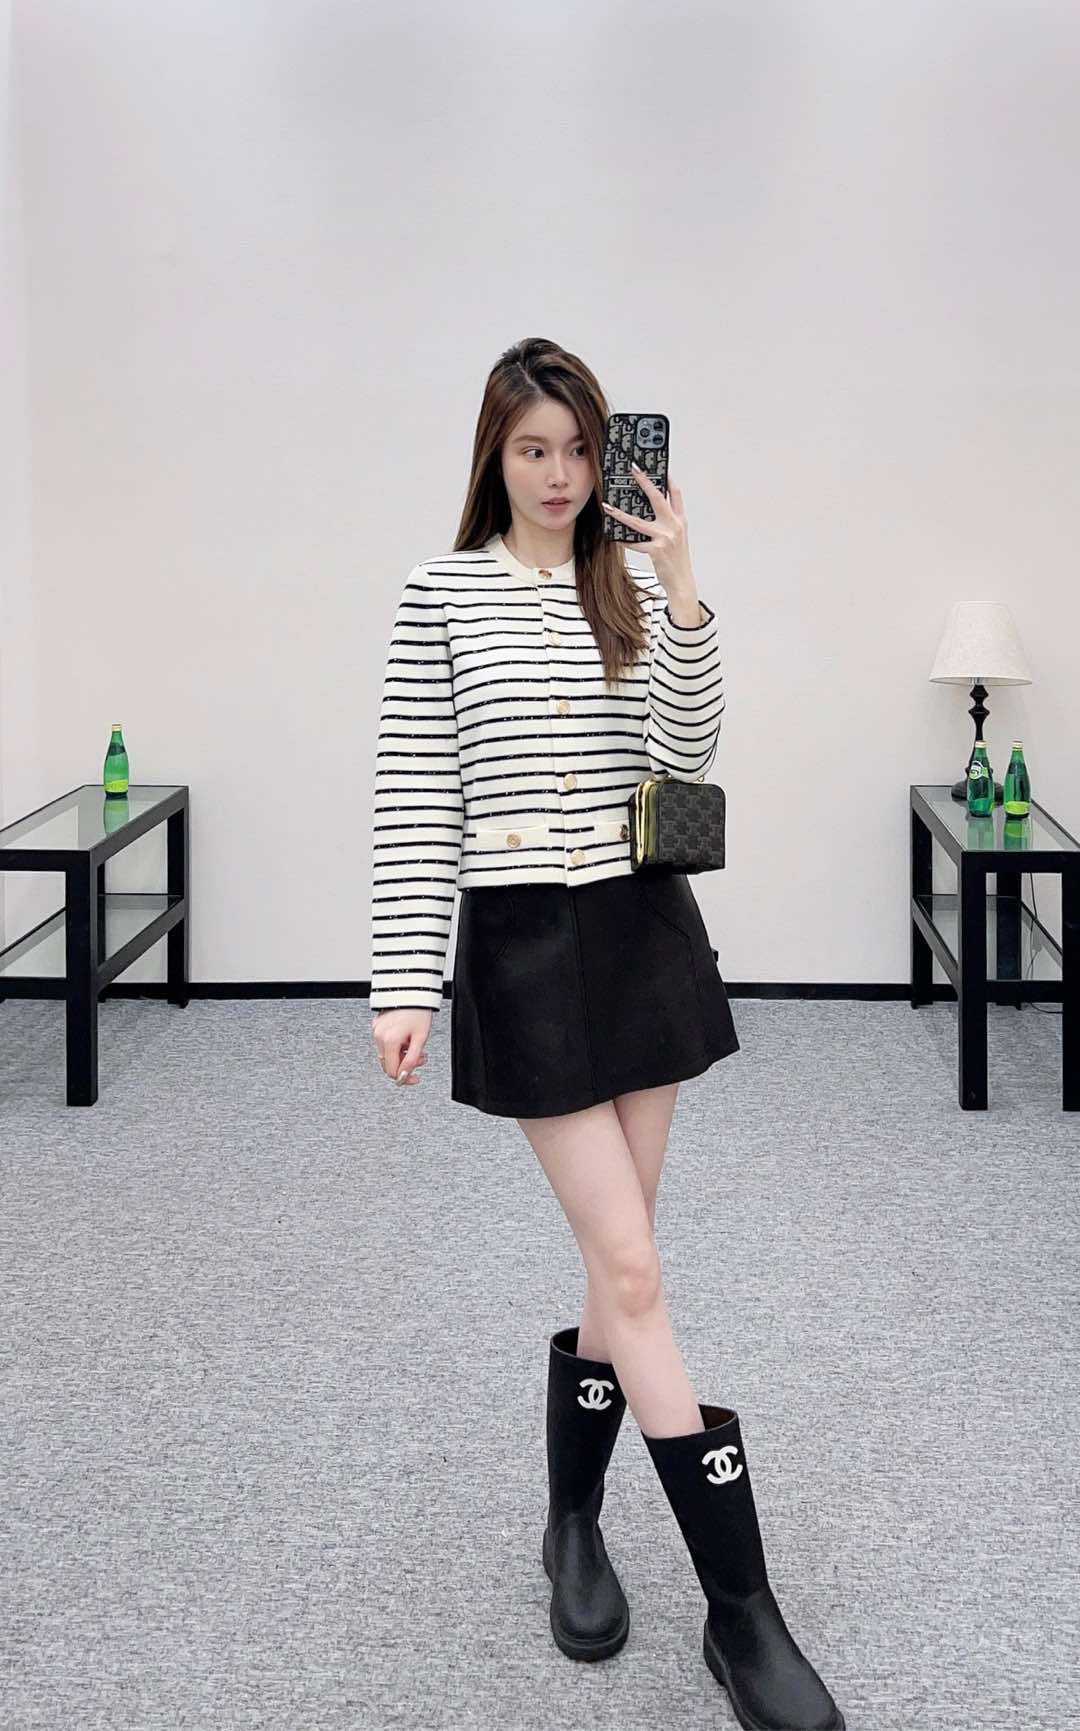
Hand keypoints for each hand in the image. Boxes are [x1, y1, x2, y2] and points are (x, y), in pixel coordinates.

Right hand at [371, 1008, 431, 1086]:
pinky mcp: (377, 1025)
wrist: (412, 992)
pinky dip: (396, 1045)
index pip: (392, 1071)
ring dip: (402, 1054)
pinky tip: (406, 1038)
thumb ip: (412, 1060)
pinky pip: (385, 1043)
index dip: (405, 1077)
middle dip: (405, 1064)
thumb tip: (405, 1075)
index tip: (415, 1078)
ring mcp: (376, 1030)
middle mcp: (379, 1036)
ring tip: (415, 1045)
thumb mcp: (420, 1038)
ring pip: (387, 1053)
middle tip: (420, 1058)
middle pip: (388, 1063)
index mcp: (389, 1040)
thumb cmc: (418, 1011)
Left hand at [601, 465, 693, 597]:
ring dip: (620, 514)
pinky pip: (635, 543)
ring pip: (638, 522)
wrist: (682, 581)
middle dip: (645, 481)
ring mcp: (665, 538)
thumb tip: (650, 510)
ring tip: (608, 507)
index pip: (676, 494)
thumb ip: (668, 522)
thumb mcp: (677, 537)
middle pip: (658, 498)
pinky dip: (624, 541)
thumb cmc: (677, 559)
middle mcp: (674, 526)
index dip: (668, 479)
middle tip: (634, 469)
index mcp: (680, 521)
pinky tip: (615, 537)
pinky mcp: (656, 550)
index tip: (660, 467)